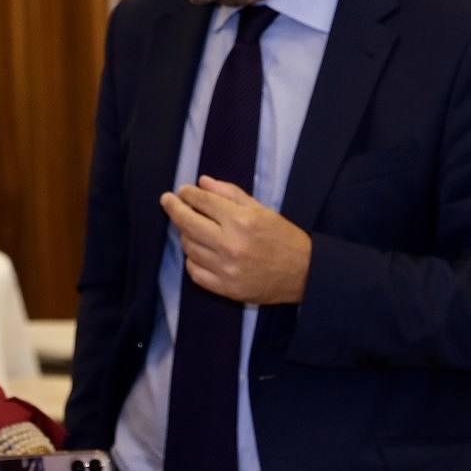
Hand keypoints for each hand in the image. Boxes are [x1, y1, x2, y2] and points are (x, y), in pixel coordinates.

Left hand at [160, 175, 310, 303]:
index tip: (182, 191)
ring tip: (191, 227)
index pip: (203, 202)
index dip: (188, 194)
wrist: (303, 273)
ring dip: (185, 234)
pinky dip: (192, 259)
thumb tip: (201, 183)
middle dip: (174, 208)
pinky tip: (198, 251)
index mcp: (241, 221)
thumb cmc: (282, 236)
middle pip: (188, 223)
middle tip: (167, 200)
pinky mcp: (225, 288)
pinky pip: (194, 271)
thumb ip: (230, 193)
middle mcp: (230, 244)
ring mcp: (225, 269)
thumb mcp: (260, 209)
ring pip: (189, 247)